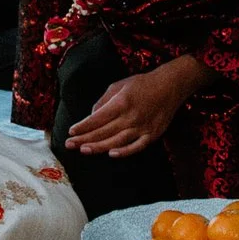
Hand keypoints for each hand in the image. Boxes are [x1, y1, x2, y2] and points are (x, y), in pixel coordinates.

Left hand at [63, 56, 206, 156]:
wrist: (169, 86)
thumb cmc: (141, 84)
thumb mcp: (118, 85)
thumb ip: (103, 101)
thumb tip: (91, 116)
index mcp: (121, 102)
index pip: (97, 118)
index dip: (83, 126)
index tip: (71, 132)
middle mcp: (131, 116)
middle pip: (104, 131)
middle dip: (84, 139)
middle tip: (69, 145)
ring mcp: (142, 127)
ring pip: (117, 141)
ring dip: (99, 147)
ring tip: (84, 150)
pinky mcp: (152, 134)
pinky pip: (137, 147)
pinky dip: (125, 152)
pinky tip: (112, 155)